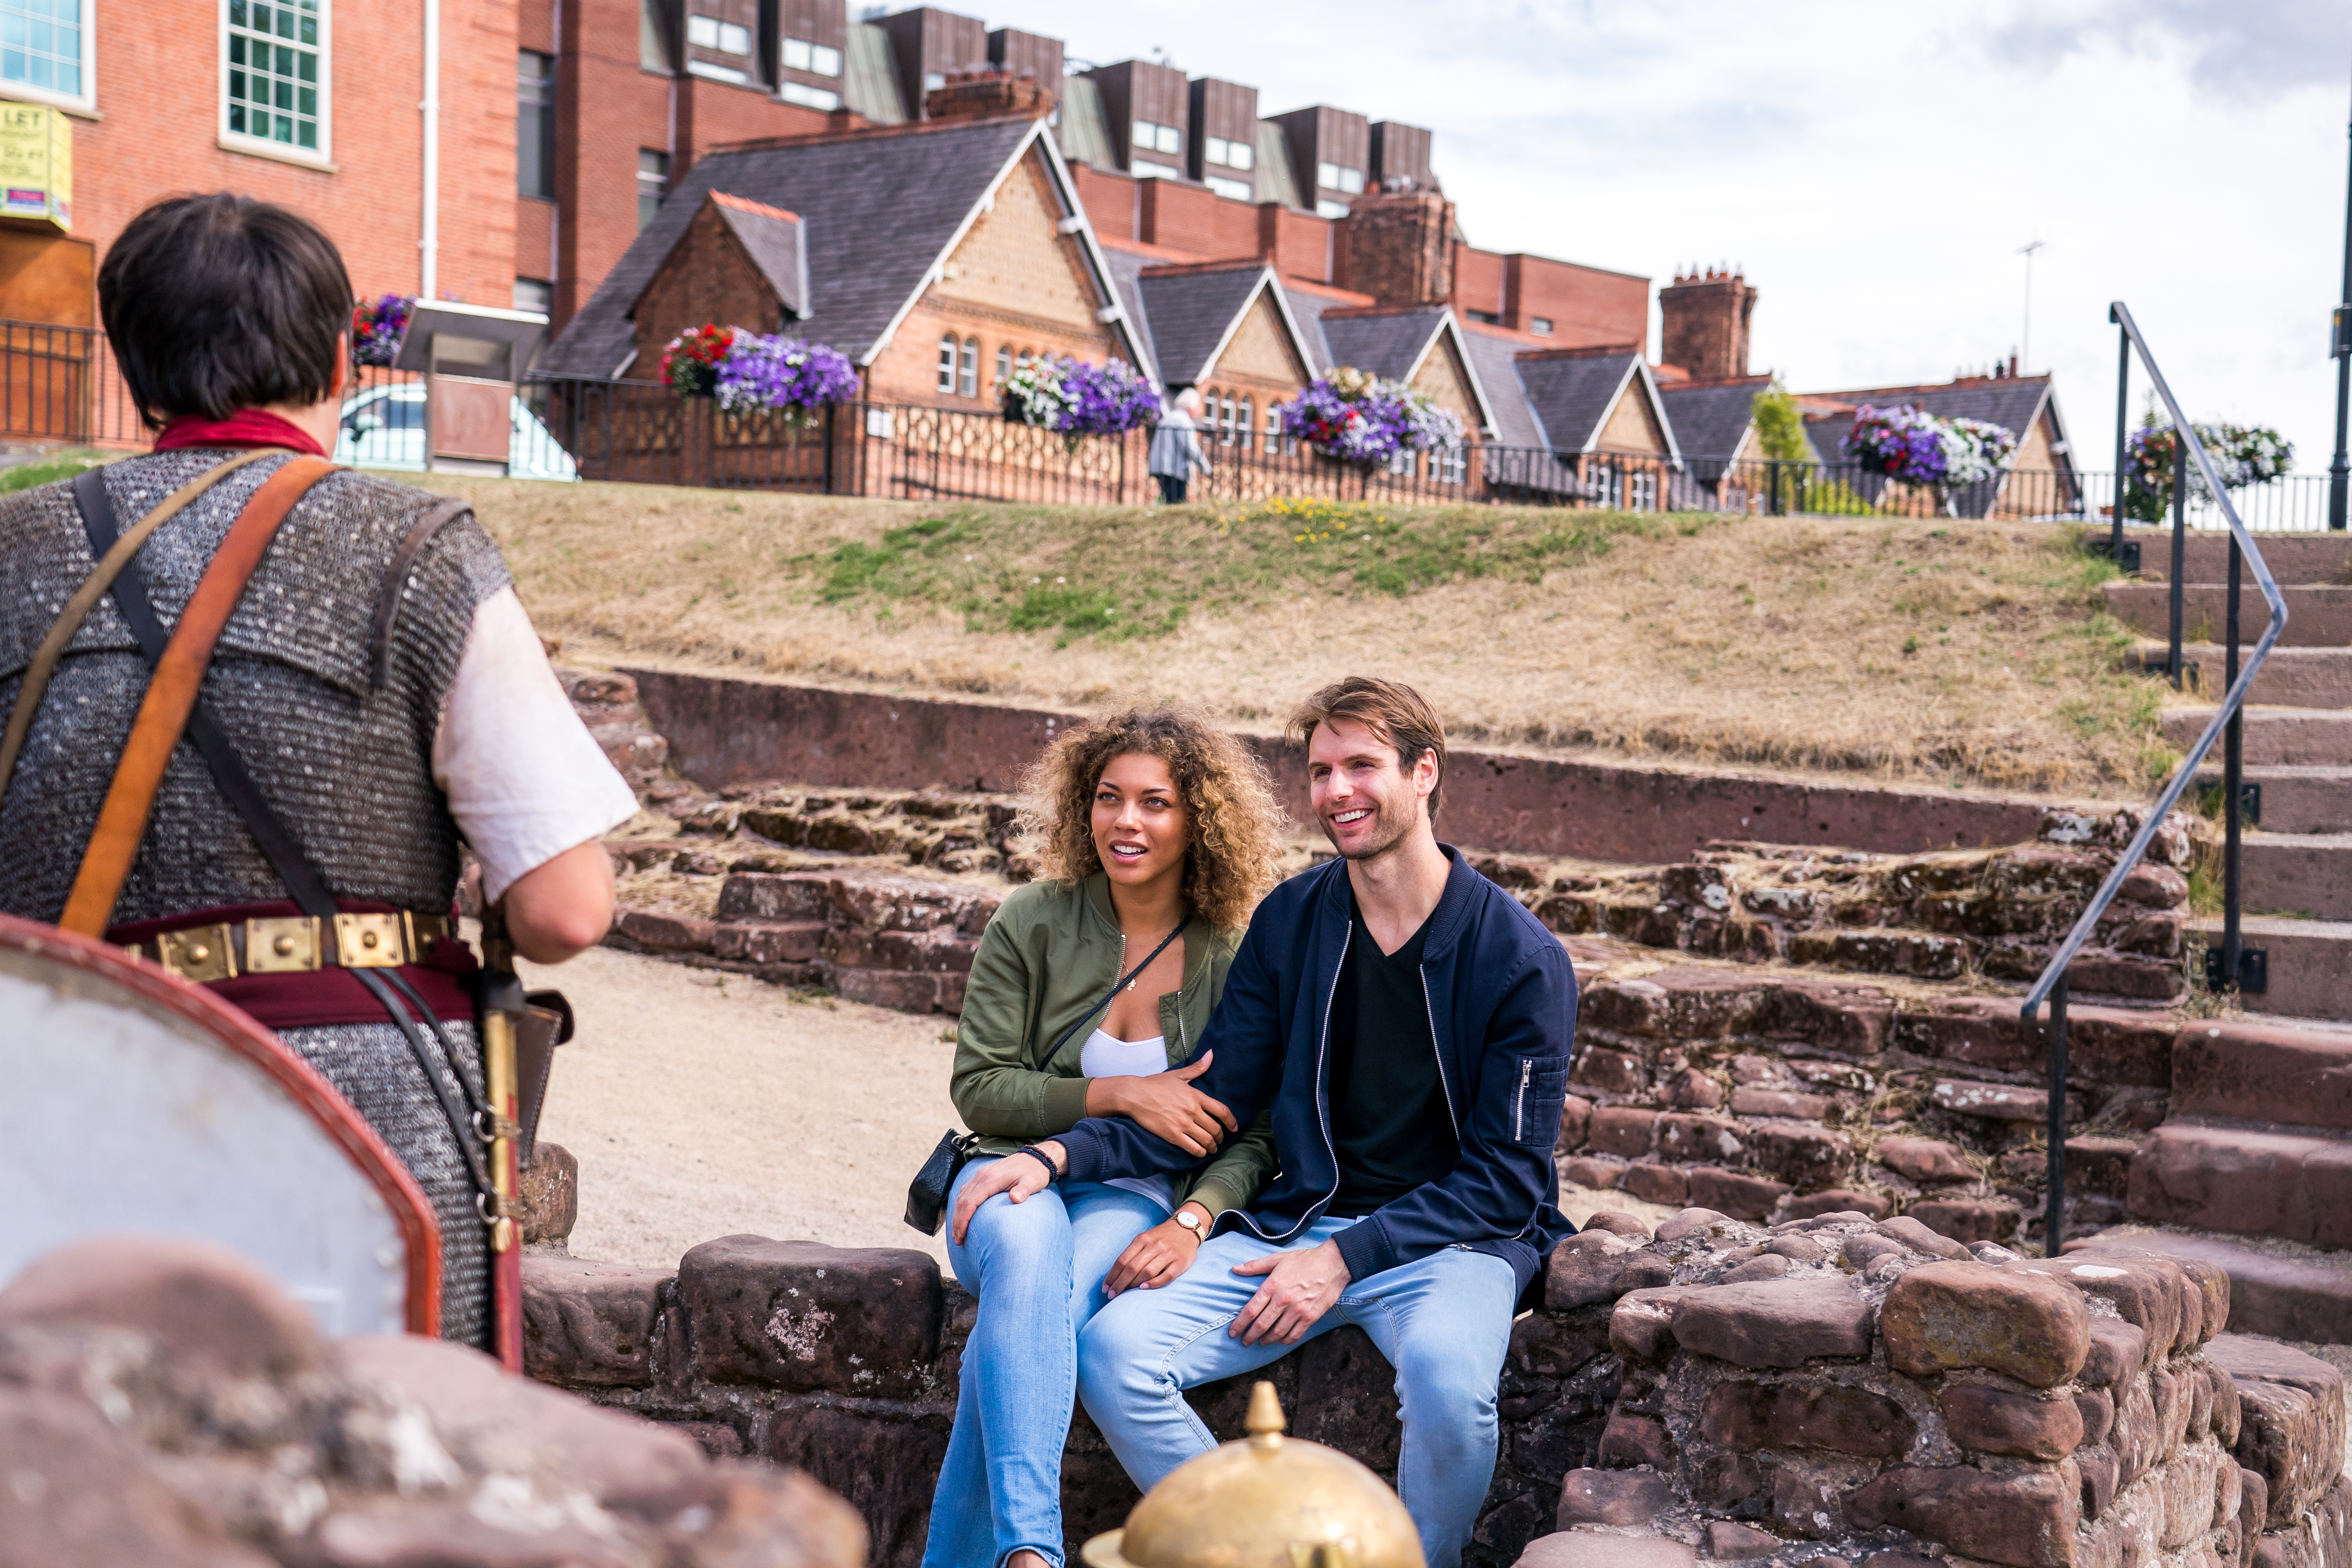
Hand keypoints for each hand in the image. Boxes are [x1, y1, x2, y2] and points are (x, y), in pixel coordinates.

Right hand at [950, 1143, 1064, 1244]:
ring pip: (962, 1195)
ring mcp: (981, 1174)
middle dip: (958, 1221)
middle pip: (962, 1200)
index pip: (970, 1201)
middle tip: (958, 1240)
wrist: (1035, 1157)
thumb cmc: (1034, 1172)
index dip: (963, 1220)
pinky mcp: (982, 1175)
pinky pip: (966, 1190)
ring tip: (958, 1232)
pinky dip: (962, 1204)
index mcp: (991, 1179)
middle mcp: (982, 1175)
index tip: (962, 1235)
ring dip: (958, 1214)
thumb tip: (1015, 1198)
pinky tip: (963, 1214)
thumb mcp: (1032, 1182)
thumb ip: (1023, 1190)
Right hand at [1089, 1052, 1235, 1155]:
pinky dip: (1200, 1152)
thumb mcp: (1178, 1075)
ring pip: (1206, 1140)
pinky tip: (1200, 1152)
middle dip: (1221, 1137)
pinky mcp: (1172, 1135)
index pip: (1222, 1110)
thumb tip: (1211, 1054)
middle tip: (1219, 1139)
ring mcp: (1182, 1124)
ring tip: (1211, 1148)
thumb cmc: (1155, 1084)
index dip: (1232, 1121)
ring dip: (1212, 1147)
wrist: (1134, 1095)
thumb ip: (1197, 1068)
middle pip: (1216, 1128)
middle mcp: (1192, 1110)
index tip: (1234, 1127)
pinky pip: (1193, 1148)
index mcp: (1196, 1096)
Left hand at [1104, 1206, 1206, 1296]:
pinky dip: (1154, 1283)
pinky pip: (1166, 1276)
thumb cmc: (1161, 1238)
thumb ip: (1132, 1253)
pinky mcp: (1180, 1262)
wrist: (1186, 1229)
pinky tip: (1144, 1288)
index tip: (1105, 1288)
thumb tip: (1115, 1275)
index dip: (1112, 1275)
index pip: (1123, 1260)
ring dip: (1134, 1285)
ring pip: (1148, 1272)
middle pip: (1133, 1267)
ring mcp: (1168, 1253)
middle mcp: (1155, 1245)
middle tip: (1111, 1295)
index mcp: (1142, 1239)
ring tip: (1125, 1295)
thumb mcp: (1145, 1238)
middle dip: (1120, 1283)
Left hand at [1229, 1239, 1349, 1345]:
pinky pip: (1294, 1335)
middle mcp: (1284, 1300)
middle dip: (1250, 1336)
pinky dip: (1285, 1340)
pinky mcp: (1311, 1317)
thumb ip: (1255, 1266)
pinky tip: (1280, 1340)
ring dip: (1266, 1340)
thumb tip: (1235, 1269)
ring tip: (1260, 1342)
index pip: (1251, 1310)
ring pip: (1277, 1333)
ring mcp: (1298, 1310)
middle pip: (1261, 1325)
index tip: (1232, 1332)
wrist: (1333, 1263)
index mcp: (1273, 1285)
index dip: (1239, 1324)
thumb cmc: (1304, 1260)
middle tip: (1244, 1341)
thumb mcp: (1277, 1258)